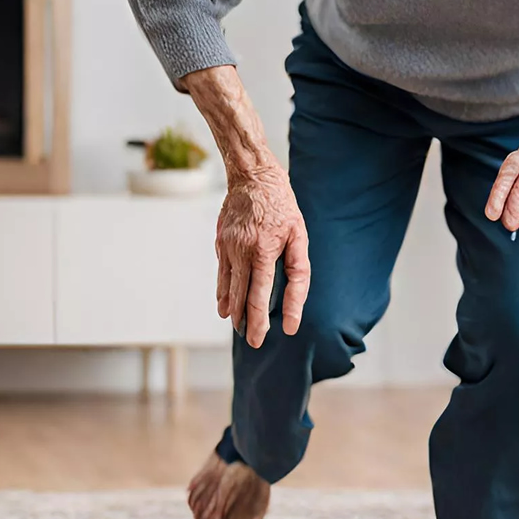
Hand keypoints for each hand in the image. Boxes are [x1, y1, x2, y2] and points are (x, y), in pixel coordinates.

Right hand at [215, 162, 309, 347]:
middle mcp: (241, 251)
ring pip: (228, 286)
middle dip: (244, 322)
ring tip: (236, 326)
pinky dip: (222, 291)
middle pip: (240, 296)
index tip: (263, 337)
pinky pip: (221, 272)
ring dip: (231, 309)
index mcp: (262, 250)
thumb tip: (292, 301)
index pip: (259, 295)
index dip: (260, 320)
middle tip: (251, 342)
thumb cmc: (282, 206)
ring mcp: (227, 247)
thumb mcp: (298, 235)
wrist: (252, 176)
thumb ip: (298, 270)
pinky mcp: (220, 242)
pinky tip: (224, 304)